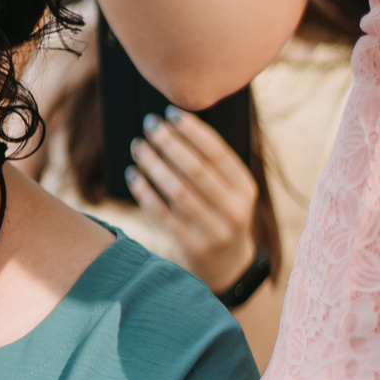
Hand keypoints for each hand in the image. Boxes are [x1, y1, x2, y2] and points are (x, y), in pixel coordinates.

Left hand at [125, 109, 260, 295]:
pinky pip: (162, 214)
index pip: (218, 153)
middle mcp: (235, 209)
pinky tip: (133, 174)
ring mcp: (214, 230)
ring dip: (154, 164)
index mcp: (246, 188)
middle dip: (170, 143)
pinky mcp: (192, 245)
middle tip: (150, 125)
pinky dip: (145, 191)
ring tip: (138, 146)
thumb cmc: (219, 215)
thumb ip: (211, 166)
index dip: (193, 131)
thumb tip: (173, 126)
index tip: (171, 114)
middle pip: (196, 170)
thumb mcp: (228, 192)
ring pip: (177, 191)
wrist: (226, 266)